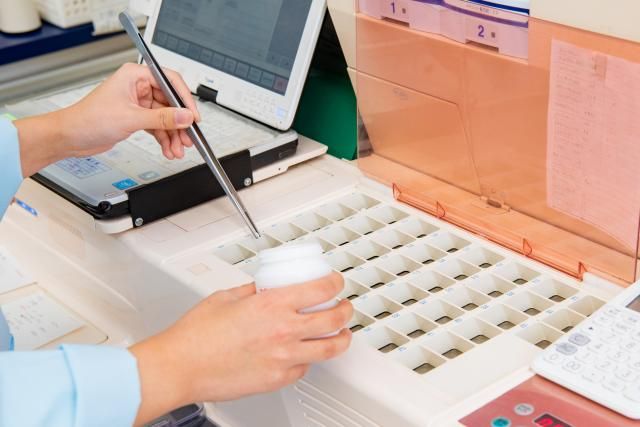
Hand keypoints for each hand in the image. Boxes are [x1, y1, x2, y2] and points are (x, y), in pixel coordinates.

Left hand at [14, 63, 200, 176]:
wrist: (71, 137)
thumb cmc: (88, 119)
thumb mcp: (131, 118)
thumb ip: (162, 118)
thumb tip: (185, 116)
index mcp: (134, 75)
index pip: (170, 82)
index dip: (185, 99)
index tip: (194, 116)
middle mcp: (137, 87)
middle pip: (170, 103)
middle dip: (180, 124)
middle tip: (189, 138)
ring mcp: (138, 103)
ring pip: (165, 118)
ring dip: (173, 135)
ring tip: (178, 149)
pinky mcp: (136, 118)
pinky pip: (158, 127)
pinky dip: (164, 139)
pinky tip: (168, 149)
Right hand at [130, 273, 352, 425]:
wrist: (181, 367)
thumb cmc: (196, 335)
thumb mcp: (227, 297)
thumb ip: (252, 291)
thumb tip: (263, 287)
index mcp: (272, 304)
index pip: (321, 289)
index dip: (335, 283)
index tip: (336, 282)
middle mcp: (283, 331)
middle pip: (334, 319)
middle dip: (346, 310)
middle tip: (345, 307)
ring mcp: (283, 358)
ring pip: (329, 348)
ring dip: (341, 338)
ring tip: (341, 334)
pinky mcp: (278, 379)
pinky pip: (304, 368)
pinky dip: (308, 359)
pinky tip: (304, 354)